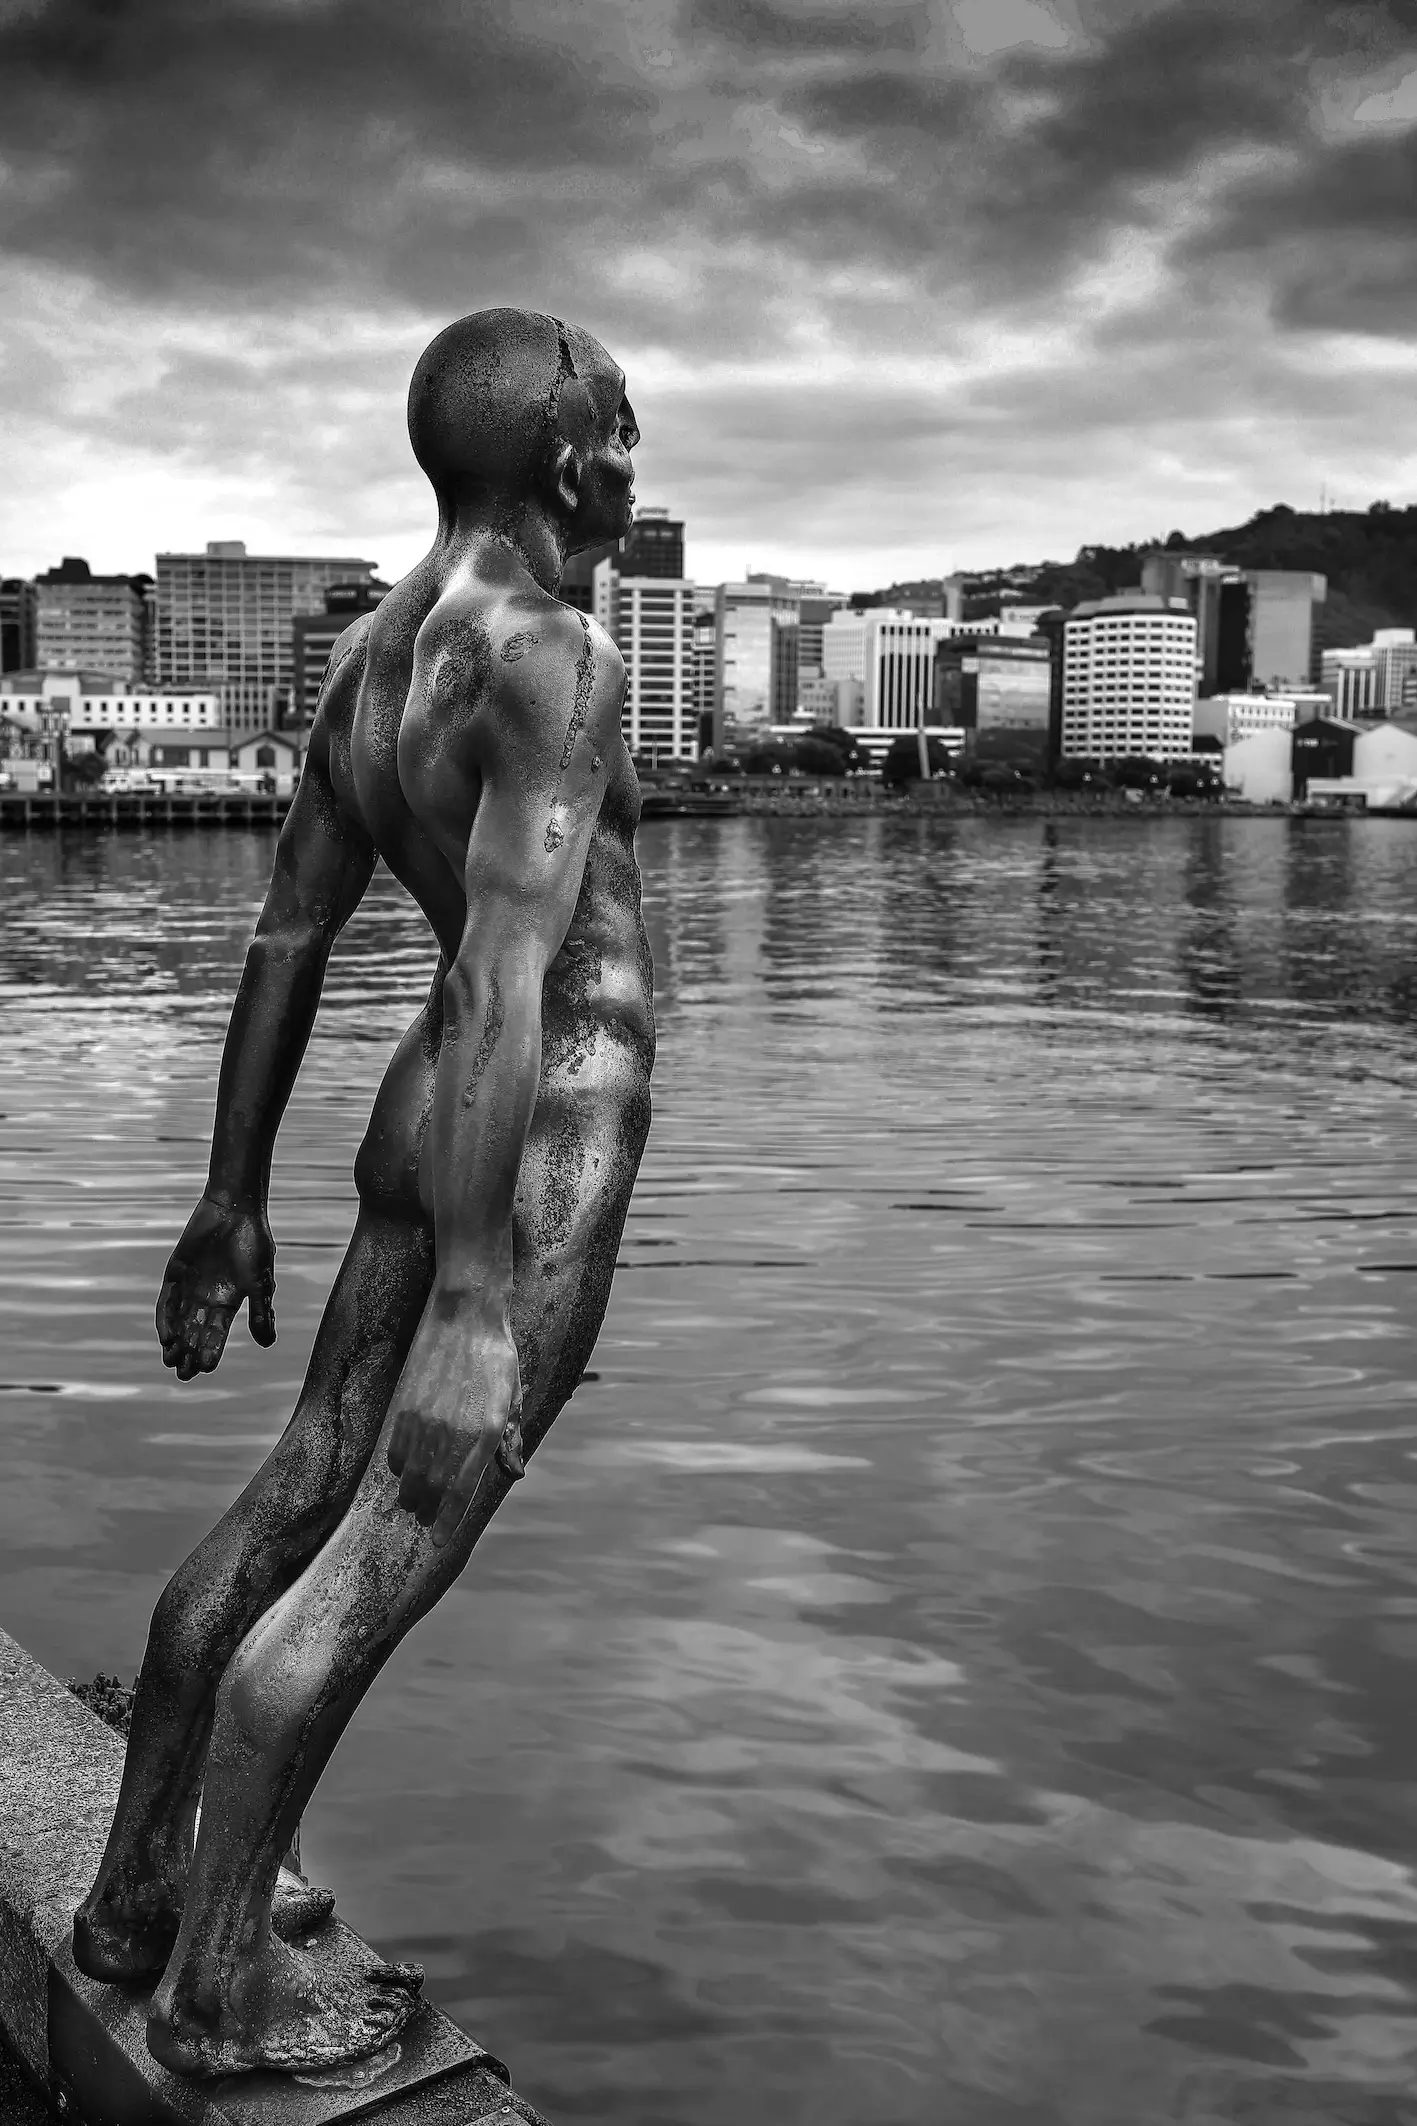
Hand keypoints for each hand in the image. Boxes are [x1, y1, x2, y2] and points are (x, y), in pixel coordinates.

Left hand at [155, 1196, 275, 1379]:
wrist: (235, 1210)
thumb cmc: (253, 1244)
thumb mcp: (260, 1281)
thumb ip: (261, 1312)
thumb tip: (267, 1344)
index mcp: (229, 1301)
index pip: (218, 1333)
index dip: (212, 1351)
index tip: (206, 1369)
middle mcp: (207, 1298)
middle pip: (195, 1332)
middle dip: (190, 1354)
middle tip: (183, 1375)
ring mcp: (189, 1286)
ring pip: (179, 1321)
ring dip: (175, 1342)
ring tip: (171, 1361)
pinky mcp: (174, 1274)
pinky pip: (167, 1302)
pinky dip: (166, 1319)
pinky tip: (165, 1337)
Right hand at [386, 1305, 523, 1548]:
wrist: (465, 1312)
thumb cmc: (496, 1355)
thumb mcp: (511, 1396)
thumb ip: (509, 1438)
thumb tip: (515, 1473)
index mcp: (485, 1431)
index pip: (461, 1490)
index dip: (448, 1520)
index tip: (438, 1540)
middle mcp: (452, 1431)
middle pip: (431, 1489)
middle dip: (427, 1510)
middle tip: (425, 1519)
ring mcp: (425, 1420)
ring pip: (411, 1474)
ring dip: (410, 1493)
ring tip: (412, 1501)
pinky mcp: (405, 1406)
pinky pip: (396, 1450)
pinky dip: (399, 1466)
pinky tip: (404, 1469)